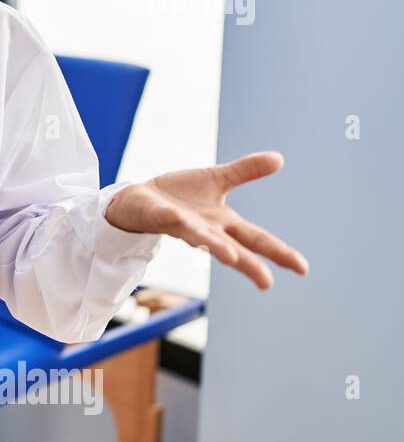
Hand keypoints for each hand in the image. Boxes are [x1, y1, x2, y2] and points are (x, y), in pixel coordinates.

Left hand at [103, 150, 309, 289]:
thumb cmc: (179, 196)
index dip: (279, 253)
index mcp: (222, 222)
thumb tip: (279, 158)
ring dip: (213, 245)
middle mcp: (204, 229)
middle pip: (231, 248)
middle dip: (248, 264)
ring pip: (199, 236)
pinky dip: (172, 217)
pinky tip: (176, 216)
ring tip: (228, 256)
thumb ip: (245, 171)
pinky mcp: (158, 215)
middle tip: (266, 282)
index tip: (303, 269)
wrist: (139, 198)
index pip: (256, 239)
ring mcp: (181, 224)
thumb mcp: (216, 180)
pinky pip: (166, 216)